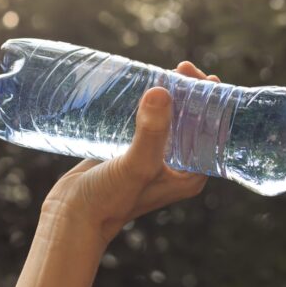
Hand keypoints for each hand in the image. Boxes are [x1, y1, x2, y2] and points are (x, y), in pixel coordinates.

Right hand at [38, 61, 221, 250]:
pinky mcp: (131, 151)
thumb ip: (151, 131)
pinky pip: (147, 122)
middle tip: (182, 68)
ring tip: (165, 71)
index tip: (207, 78)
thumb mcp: (136, 164)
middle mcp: (177, 166)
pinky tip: (143, 85)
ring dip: (170, 96)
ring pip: (169, 120)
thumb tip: (162, 91)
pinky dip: (148, 104)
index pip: (213, 133)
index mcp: (191, 174)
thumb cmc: (109, 200)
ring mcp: (154, 158)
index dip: (214, 105)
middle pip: (193, 122)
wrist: (71, 218)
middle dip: (191, 94)